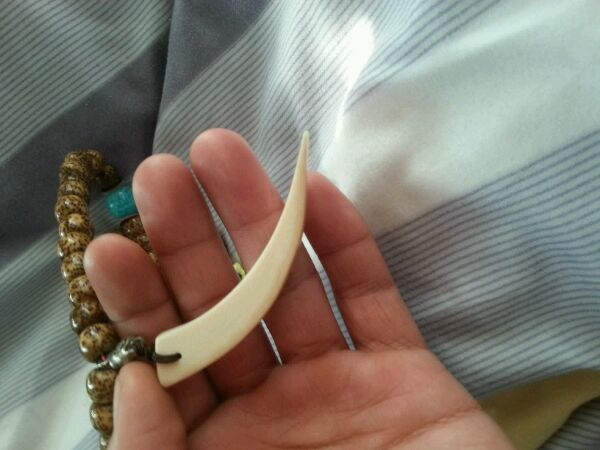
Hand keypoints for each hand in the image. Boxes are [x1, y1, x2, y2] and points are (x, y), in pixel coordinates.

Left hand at [85, 130, 514, 449]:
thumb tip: (129, 380)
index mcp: (219, 446)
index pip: (168, 361)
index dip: (139, 304)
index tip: (110, 246)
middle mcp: (273, 407)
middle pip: (225, 308)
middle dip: (191, 239)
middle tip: (161, 173)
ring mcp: (340, 383)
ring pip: (294, 287)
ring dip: (262, 220)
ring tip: (223, 154)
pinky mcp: (403, 371)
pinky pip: (373, 296)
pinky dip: (348, 244)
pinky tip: (316, 192)